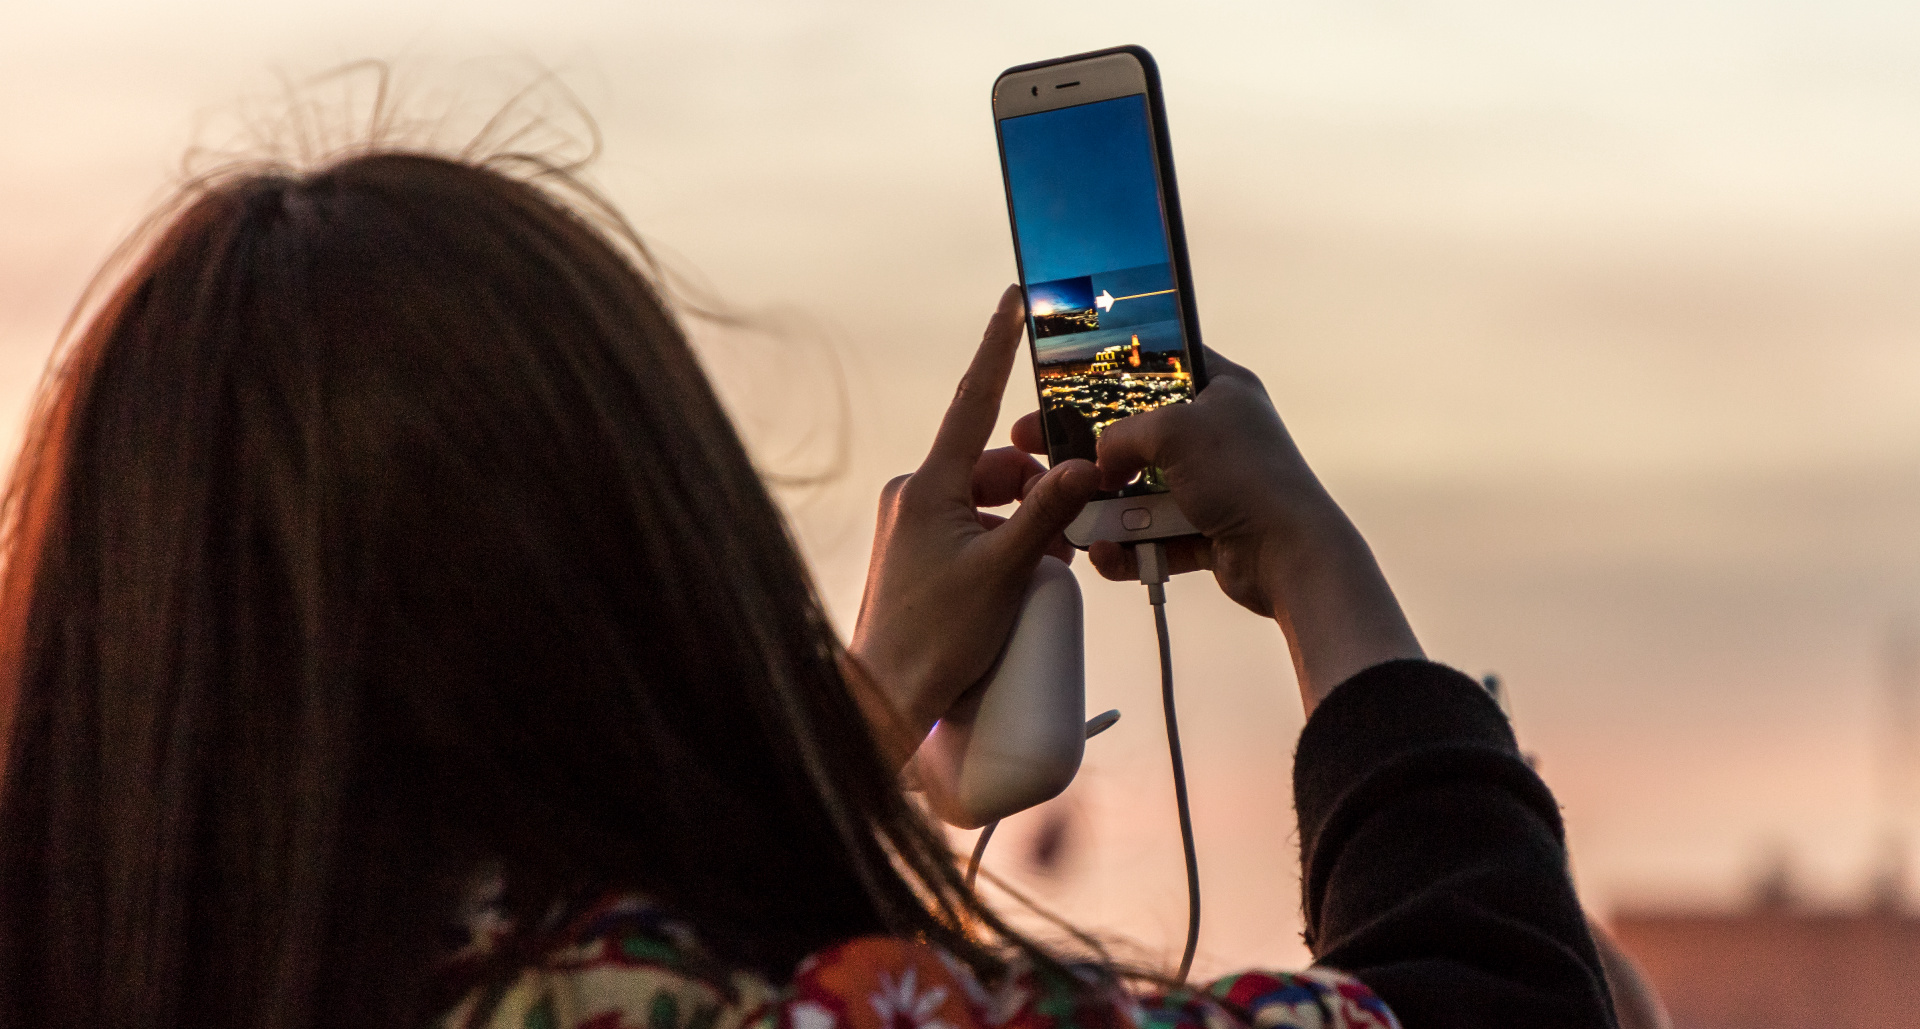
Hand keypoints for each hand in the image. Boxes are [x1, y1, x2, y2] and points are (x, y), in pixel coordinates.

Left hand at [851, 286, 1097, 761]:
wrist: (886, 696)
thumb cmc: (936, 640)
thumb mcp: (1005, 575)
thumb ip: (1048, 516)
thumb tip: (1086, 466)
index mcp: (931, 485)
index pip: (974, 399)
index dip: (999, 346)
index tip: (1014, 300)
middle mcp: (916, 493)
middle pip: (995, 465)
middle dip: (1036, 492)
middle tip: (1064, 541)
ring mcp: (912, 522)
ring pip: (987, 499)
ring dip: (1023, 524)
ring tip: (1041, 572)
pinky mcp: (914, 550)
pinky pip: (970, 526)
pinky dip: (1001, 542)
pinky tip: (1017, 581)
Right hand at [1009, 347, 1422, 710]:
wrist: (1289, 555)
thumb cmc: (1246, 476)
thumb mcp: (1171, 429)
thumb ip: (1122, 433)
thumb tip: (1100, 459)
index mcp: (1222, 389)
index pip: (1161, 364)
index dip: (1114, 371)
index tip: (1068, 382)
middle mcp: (1217, 434)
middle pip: (1138, 435)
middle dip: (1092, 451)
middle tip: (1041, 448)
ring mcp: (1212, 484)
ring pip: (1140, 491)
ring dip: (1108, 510)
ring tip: (1075, 518)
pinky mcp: (1206, 529)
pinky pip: (1154, 536)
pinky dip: (1130, 547)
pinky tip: (1107, 553)